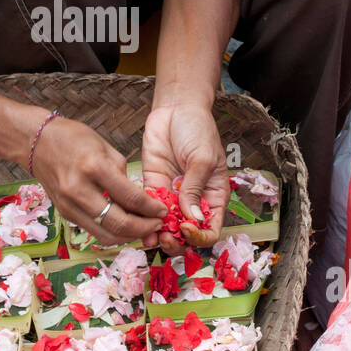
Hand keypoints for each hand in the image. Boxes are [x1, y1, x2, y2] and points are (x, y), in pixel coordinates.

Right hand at [30, 116, 165, 246]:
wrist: (36, 143)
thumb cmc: (73, 138)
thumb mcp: (105, 147)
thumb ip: (123, 174)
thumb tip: (140, 199)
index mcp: (94, 167)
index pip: (130, 197)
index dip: (151, 209)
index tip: (163, 211)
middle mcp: (79, 190)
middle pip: (118, 224)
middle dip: (144, 228)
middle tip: (157, 225)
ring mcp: (69, 205)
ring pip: (106, 235)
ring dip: (129, 236)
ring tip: (143, 228)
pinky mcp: (64, 214)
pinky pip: (94, 231)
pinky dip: (112, 232)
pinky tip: (124, 226)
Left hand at [140, 104, 229, 252]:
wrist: (176, 108)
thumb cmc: (198, 130)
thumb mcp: (203, 159)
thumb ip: (195, 188)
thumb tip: (192, 218)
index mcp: (213, 198)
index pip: (210, 229)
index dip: (199, 236)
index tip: (186, 228)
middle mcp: (193, 201)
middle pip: (186, 234)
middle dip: (176, 241)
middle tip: (165, 238)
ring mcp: (172, 195)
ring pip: (165, 226)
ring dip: (158, 235)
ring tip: (149, 236)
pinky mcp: (153, 186)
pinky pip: (147, 209)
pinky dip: (142, 220)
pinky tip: (136, 223)